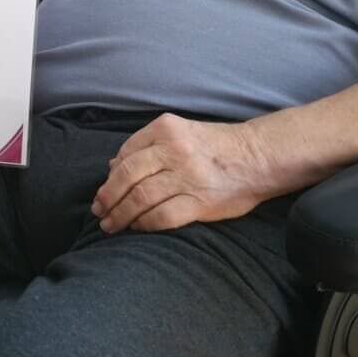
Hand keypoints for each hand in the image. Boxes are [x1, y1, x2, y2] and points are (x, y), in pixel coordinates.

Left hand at [90, 113, 265, 233]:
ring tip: (111, 225)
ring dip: (121, 215)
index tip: (103, 193)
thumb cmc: (214, 146)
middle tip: (99, 212)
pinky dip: (145, 224)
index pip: (126, 154)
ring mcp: (187, 176)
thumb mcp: (179, 133)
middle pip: (127, 176)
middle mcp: (174, 149)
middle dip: (108, 198)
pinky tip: (138, 228)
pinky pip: (162, 216)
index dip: (110, 177)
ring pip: (140, 198)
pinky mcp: (200, 201)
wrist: (258, 157)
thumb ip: (146, 146)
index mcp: (165, 129)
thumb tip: (112, 167)